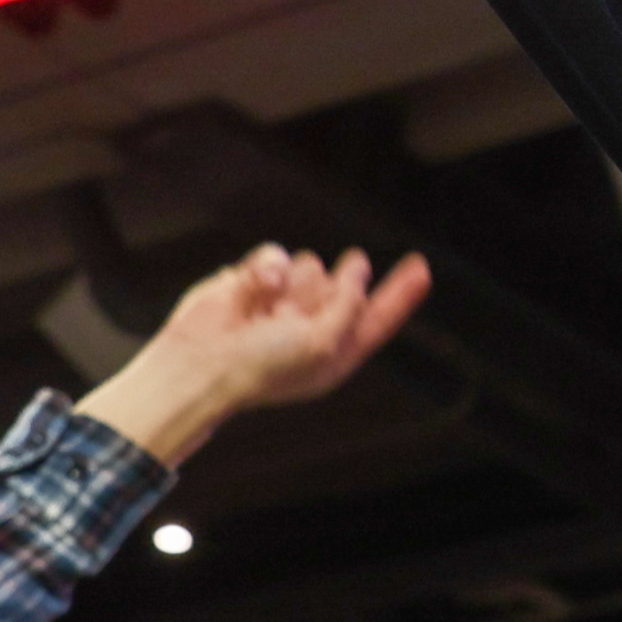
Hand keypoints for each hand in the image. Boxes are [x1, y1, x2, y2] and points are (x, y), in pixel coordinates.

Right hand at [79, 243, 435, 468]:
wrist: (200, 362)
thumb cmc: (262, 366)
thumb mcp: (323, 344)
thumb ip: (350, 307)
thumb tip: (356, 270)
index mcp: (335, 351)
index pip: (377, 317)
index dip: (400, 293)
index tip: (421, 267)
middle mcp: (312, 326)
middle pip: (342, 284)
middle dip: (326, 291)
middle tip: (295, 315)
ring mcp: (282, 303)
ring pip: (308, 263)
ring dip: (292, 282)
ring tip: (268, 309)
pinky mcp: (254, 282)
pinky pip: (275, 254)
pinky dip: (264, 269)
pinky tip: (254, 291)